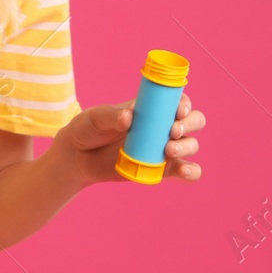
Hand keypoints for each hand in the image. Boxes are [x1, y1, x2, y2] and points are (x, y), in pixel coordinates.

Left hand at [52, 92, 205, 186]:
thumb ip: (110, 116)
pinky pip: (186, 170)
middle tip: (172, 132)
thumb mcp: (95, 118)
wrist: (78, 156)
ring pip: (191, 144)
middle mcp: (161, 126)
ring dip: (187, 146)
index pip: (176, 101)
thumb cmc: (87, 129)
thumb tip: (128, 117)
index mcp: (149, 108)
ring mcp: (163, 148)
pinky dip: (191, 171)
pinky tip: (184, 171)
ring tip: (168, 151)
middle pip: (193, 121)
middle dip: (189, 124)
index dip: (184, 103)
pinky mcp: (161, 169)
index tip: (178, 111)